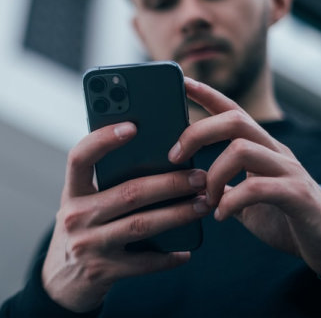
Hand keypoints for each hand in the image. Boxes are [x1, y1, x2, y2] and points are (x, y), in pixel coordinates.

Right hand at [42, 122, 209, 312]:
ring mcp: (89, 245)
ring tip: (202, 204)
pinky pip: (143, 262)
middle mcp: (76, 216)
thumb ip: (108, 183)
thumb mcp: (85, 202)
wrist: (61, 280)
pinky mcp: (103, 271)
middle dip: (169, 183)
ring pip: (141, 224)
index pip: (80, 157)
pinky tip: (185, 251)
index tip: (133, 126)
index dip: (103, 140)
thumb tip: (158, 161)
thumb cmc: (82, 228)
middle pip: (129, 192)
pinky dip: (167, 257)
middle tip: (199, 176)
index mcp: (73, 191)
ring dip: (177, 214)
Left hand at [169, 77, 320, 273]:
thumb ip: (224, 186)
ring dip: (213, 175)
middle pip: (234, 120)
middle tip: (175, 157)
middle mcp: (275, 151)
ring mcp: (288, 170)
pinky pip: (257, 188)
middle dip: (198, 133)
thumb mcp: (245, 198)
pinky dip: (230, 202)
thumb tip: (193, 182)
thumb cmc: (281, 217)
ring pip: (242, 149)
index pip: (232, 110)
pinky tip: (221, 215)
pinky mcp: (296, 194)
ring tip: (205, 199)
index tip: (183, 82)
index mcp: (260, 147)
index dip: (207, 94)